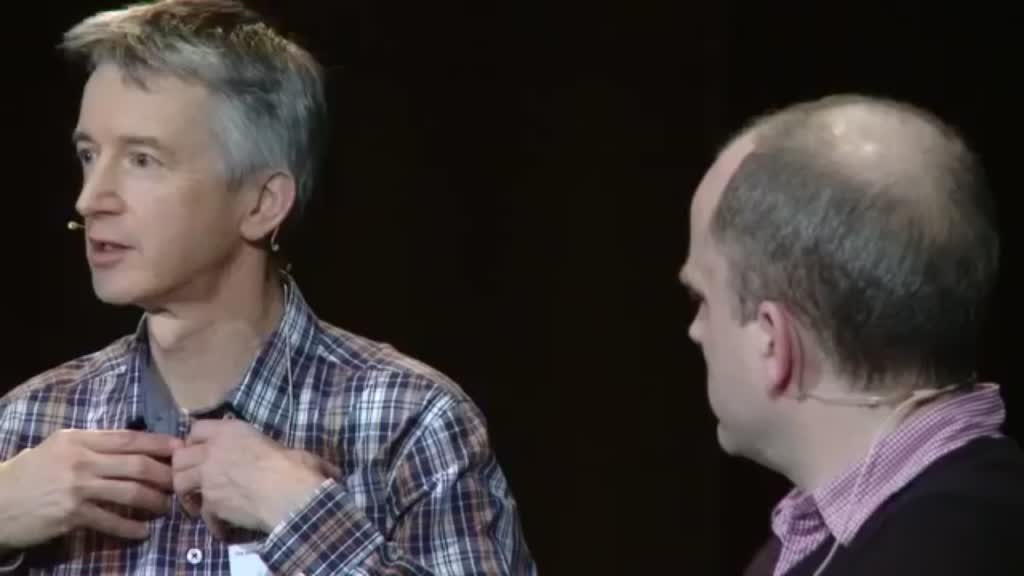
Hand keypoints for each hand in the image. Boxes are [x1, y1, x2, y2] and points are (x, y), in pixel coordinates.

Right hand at [0, 429, 181, 548]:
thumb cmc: (30, 473)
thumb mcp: (59, 448)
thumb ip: (92, 445)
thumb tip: (132, 446)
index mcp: (80, 440)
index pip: (129, 438)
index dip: (158, 444)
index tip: (181, 448)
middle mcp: (81, 460)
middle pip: (136, 465)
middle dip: (164, 474)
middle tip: (180, 482)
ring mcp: (78, 488)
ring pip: (130, 492)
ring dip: (153, 501)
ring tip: (165, 507)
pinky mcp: (72, 514)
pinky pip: (111, 521)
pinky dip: (131, 528)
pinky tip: (143, 532)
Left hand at [171, 420, 326, 536]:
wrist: (290, 493)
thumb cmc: (292, 464)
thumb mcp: (274, 443)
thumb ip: (257, 445)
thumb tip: (272, 454)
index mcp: (229, 431)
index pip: (197, 428)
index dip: (196, 441)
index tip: (202, 451)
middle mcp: (212, 451)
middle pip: (179, 457)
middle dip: (184, 468)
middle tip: (195, 479)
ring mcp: (207, 478)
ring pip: (179, 482)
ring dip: (187, 493)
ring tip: (200, 502)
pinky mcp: (209, 503)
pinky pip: (202, 513)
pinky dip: (211, 521)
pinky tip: (222, 525)